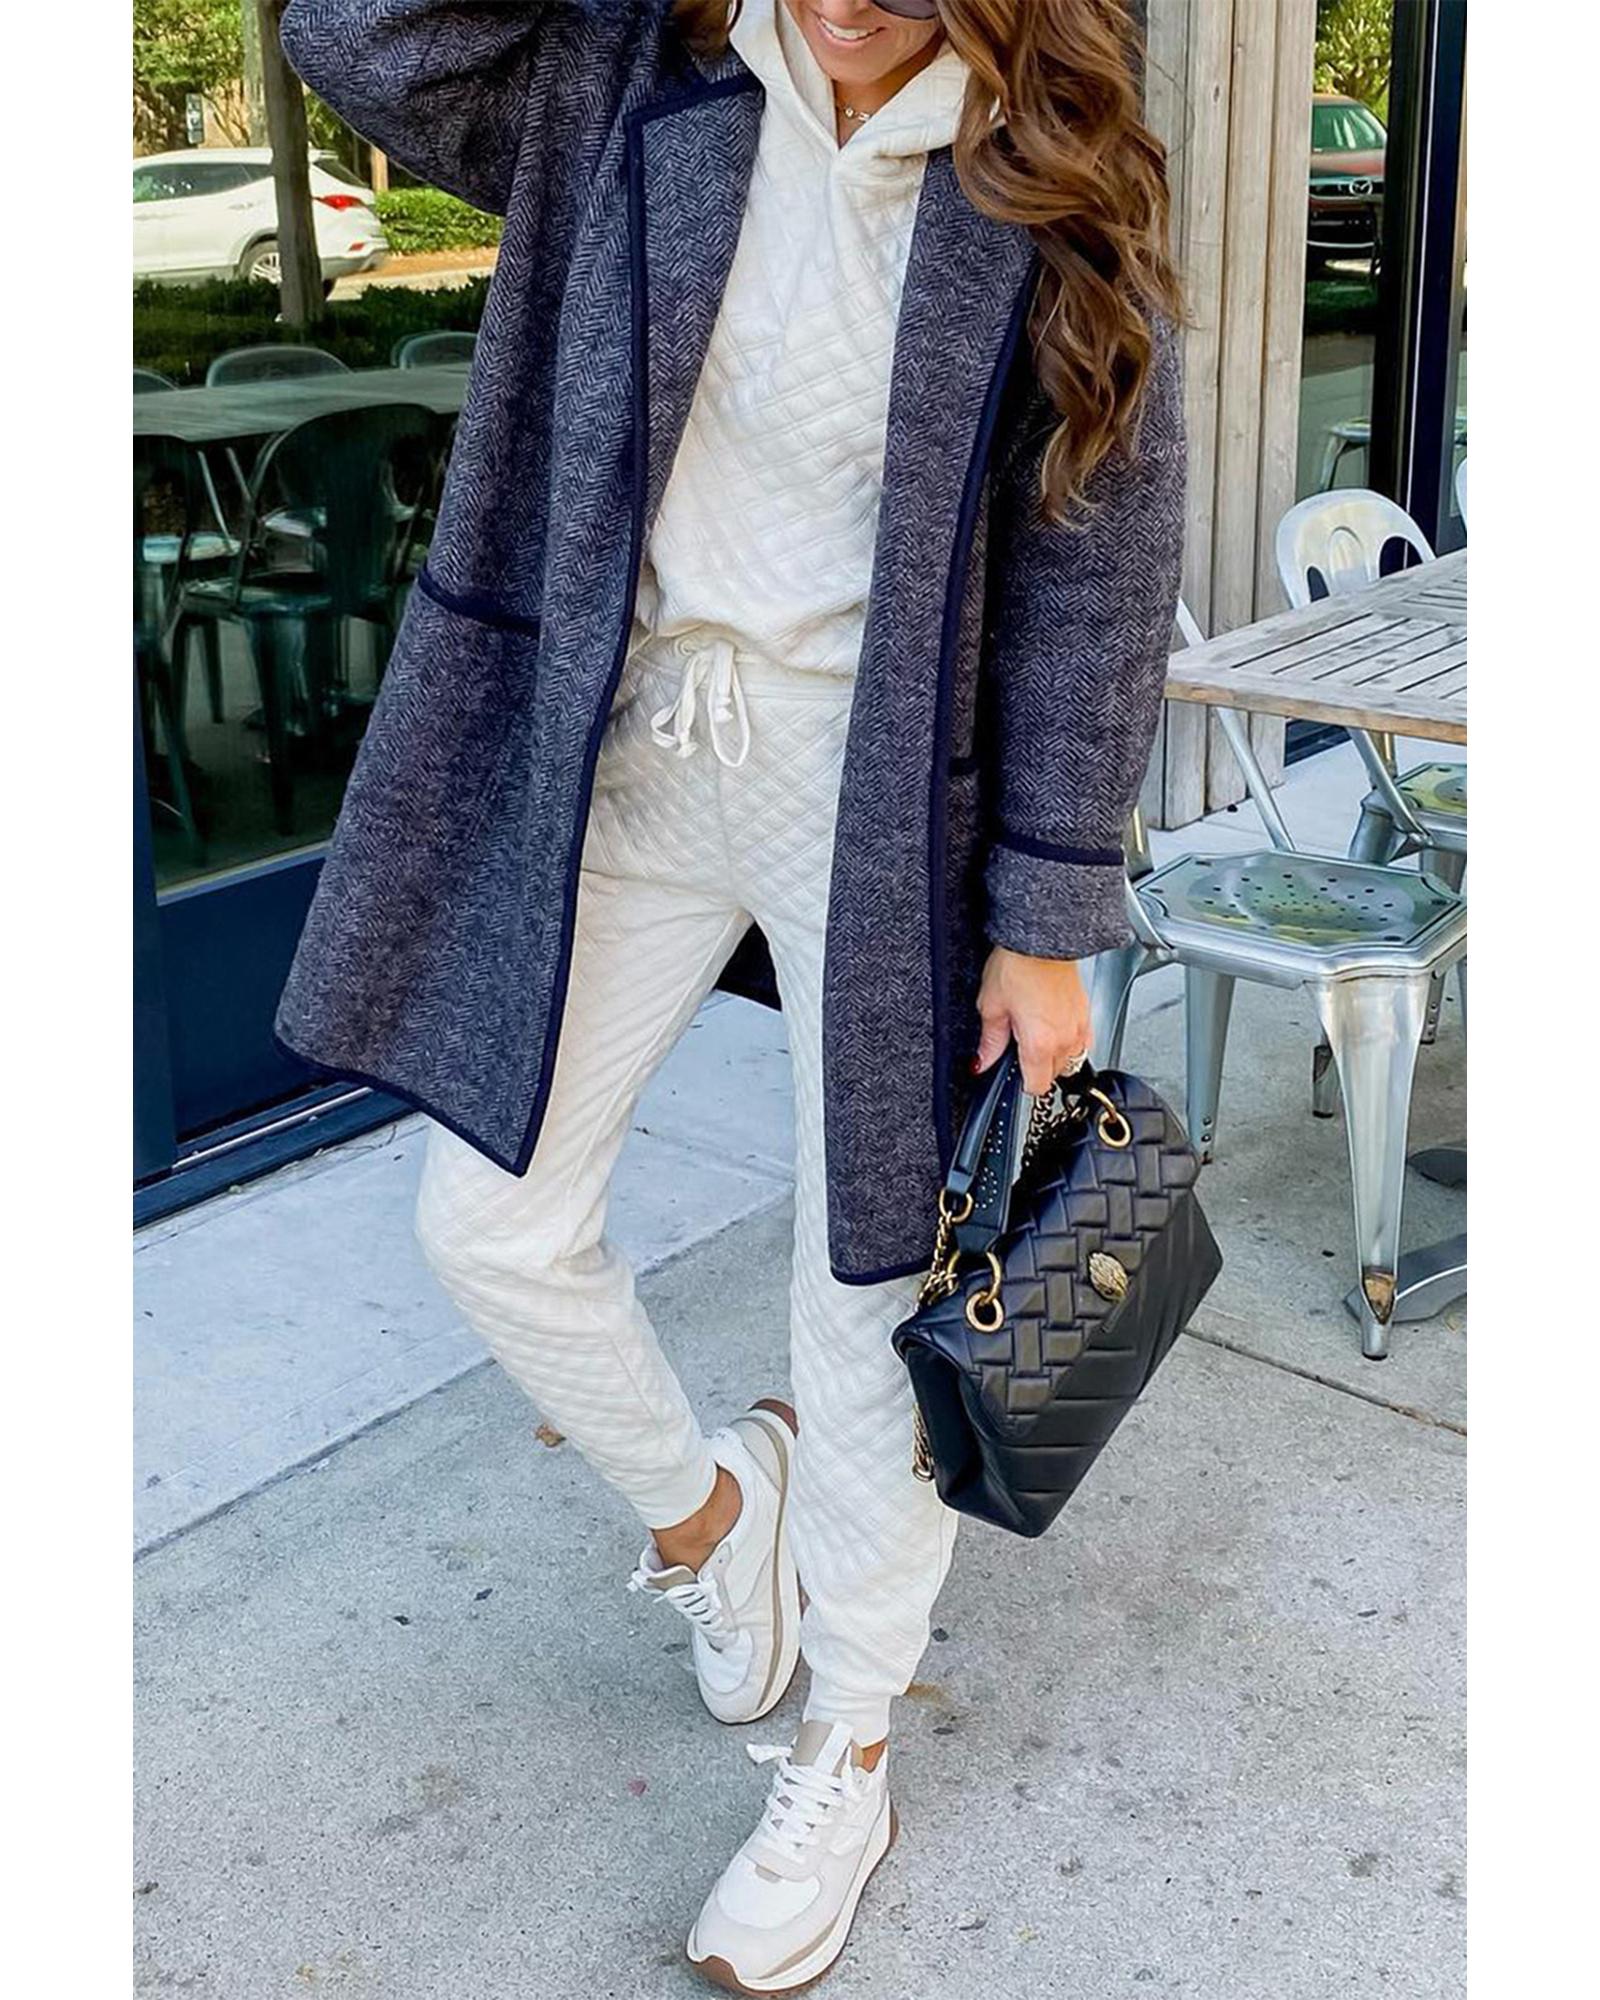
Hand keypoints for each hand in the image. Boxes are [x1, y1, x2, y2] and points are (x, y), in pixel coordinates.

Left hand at [975, 947, 1091, 1094]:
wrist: (1042, 937)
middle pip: (1053, 1075)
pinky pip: (1081, 1042)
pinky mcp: (1087, 1013)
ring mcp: (1080, 1027)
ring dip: (1053, 1056)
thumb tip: (983, 1062)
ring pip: (1070, 1060)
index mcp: (1040, 1043)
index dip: (1020, 1083)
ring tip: (1035, 1032)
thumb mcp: (992, 1006)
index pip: (1036, 1087)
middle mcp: (1065, 1039)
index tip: (1011, 1071)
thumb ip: (990, 1042)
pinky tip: (1051, 1024)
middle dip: (1035, 1067)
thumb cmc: (1017, 965)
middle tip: (1018, 1045)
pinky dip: (1068, 1041)